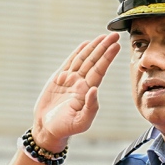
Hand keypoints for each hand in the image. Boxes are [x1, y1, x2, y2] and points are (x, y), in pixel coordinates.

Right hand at [31, 32, 120, 151]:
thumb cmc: (66, 128)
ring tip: (103, 36)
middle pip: (94, 61)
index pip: (100, 70)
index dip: (108, 57)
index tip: (116, 45)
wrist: (47, 129)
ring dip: (93, 47)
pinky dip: (78, 52)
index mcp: (88, 91)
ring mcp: (70, 80)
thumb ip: (91, 107)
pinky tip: (86, 44)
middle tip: (114, 34)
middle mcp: (81, 83)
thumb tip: (95, 89)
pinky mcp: (59, 79)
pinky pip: (70, 62)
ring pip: (84, 59)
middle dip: (104, 47)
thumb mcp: (81, 121)